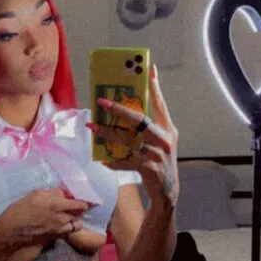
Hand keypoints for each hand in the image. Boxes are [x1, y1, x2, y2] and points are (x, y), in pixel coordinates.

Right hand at [0, 189, 88, 247]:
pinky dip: (68, 228)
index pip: (79, 204)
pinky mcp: (55, 237)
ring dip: (75, 219)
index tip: (83, 199)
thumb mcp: (34, 195)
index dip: (83, 201)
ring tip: (69, 216)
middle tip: (75, 206)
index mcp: (57, 205)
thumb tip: (62, 193)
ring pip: (76, 225)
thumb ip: (51, 193)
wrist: (11, 232)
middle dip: (79, 210)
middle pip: (79, 214)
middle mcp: (61, 218)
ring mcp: (59, 229)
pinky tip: (62, 224)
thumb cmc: (19, 211)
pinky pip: (68, 231)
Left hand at [86, 63, 178, 206]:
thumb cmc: (160, 161)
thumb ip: (149, 127)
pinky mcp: (148, 169)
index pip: (160, 104)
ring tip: (92, 127)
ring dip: (107, 133)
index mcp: (168, 129)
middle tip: (101, 102)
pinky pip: (126, 162)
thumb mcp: (161, 141)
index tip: (149, 69)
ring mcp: (156, 154)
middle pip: (139, 119)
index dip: (154, 87)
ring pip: (127, 140)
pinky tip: (103, 160)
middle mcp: (164, 139)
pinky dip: (113, 161)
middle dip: (119, 109)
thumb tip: (125, 111)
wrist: (168, 190)